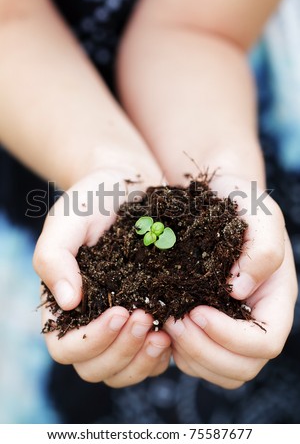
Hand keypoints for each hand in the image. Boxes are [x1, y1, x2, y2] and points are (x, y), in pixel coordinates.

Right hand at [34, 168, 170, 386]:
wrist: (129, 186)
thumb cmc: (93, 200)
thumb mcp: (67, 220)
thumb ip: (55, 258)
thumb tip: (66, 303)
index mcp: (64, 305)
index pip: (66, 348)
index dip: (92, 341)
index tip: (119, 311)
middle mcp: (90, 321)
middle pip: (96, 368)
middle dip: (122, 351)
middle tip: (146, 319)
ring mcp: (120, 325)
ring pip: (124, 370)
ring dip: (142, 360)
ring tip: (163, 332)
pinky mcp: (148, 319)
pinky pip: (150, 359)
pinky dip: (161, 356)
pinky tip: (174, 330)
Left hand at [164, 175, 296, 387]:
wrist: (218, 197)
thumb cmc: (242, 203)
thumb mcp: (261, 214)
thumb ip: (263, 250)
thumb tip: (240, 292)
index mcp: (273, 299)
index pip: (266, 342)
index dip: (233, 338)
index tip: (198, 311)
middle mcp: (254, 319)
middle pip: (242, 366)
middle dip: (206, 351)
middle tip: (175, 321)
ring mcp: (230, 325)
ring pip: (219, 370)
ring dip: (190, 355)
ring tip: (168, 321)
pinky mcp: (206, 325)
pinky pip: (197, 359)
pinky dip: (179, 352)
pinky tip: (164, 321)